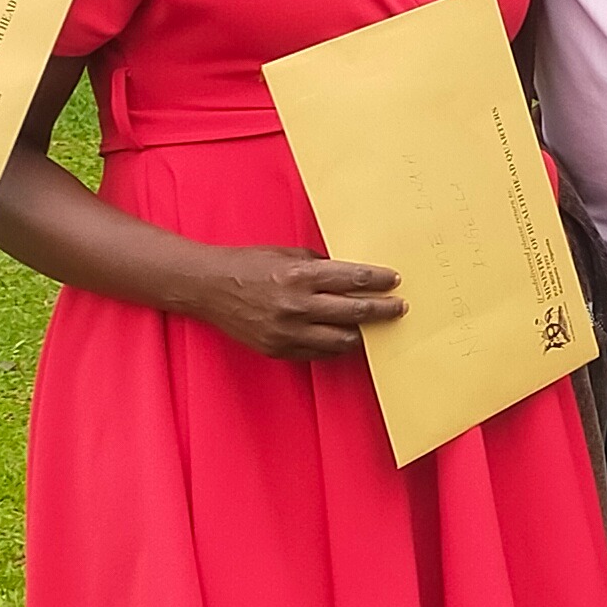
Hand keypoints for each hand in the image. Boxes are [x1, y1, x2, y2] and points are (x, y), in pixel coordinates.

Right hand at [184, 248, 405, 360]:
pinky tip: (345, 336)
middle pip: (355, 312)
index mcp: (300, 276)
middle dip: (383, 309)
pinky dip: (335, 344)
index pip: (354, 280)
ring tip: (374, 326)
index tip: (395, 281)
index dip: (380, 281)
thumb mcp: (288, 253)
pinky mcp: (279, 349)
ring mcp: (287, 331)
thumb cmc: (248, 265)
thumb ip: (321, 266)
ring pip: (342, 339)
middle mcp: (296, 306)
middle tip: (399, 307)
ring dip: (362, 332)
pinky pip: (320, 352)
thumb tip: (354, 276)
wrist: (207, 287)